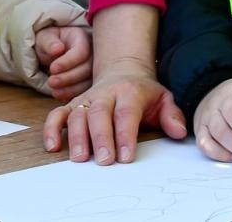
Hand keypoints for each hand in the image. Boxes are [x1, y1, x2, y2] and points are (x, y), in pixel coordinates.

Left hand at [35, 25, 93, 100]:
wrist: (53, 51)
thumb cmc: (50, 42)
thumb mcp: (45, 38)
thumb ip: (49, 43)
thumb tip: (57, 49)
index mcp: (83, 38)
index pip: (82, 50)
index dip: (68, 62)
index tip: (52, 69)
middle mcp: (93, 53)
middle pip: (88, 68)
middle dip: (68, 78)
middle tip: (51, 82)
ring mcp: (95, 68)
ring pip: (89, 82)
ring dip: (71, 89)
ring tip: (54, 92)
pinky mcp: (91, 81)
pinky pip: (87, 91)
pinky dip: (74, 96)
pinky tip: (61, 97)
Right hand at [41, 60, 187, 164]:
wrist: (123, 71)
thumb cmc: (143, 93)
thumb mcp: (163, 98)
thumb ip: (172, 115)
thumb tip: (179, 132)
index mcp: (129, 92)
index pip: (126, 113)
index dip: (125, 134)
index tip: (125, 157)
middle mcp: (105, 94)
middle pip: (99, 114)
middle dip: (100, 138)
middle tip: (104, 161)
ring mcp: (87, 99)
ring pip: (77, 115)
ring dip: (77, 137)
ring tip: (80, 158)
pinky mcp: (72, 105)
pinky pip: (57, 114)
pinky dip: (51, 128)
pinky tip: (52, 146)